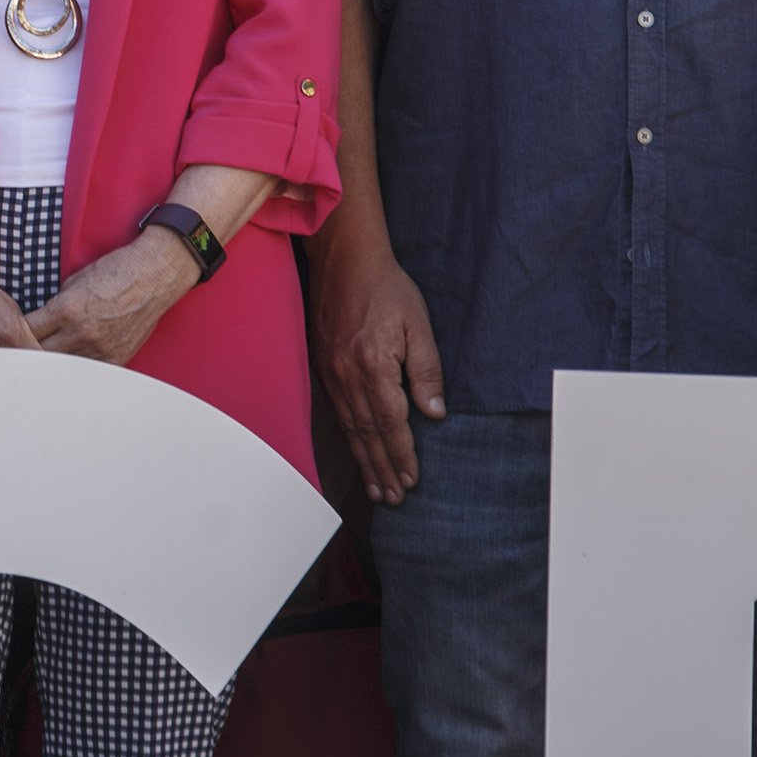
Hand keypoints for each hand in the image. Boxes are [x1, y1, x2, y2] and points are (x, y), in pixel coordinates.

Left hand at [26, 232, 192, 365]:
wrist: (153, 276)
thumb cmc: (115, 271)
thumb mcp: (75, 281)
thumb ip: (56, 304)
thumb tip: (40, 319)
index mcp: (66, 310)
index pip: (27, 331)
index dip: (17, 332)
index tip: (12, 333)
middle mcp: (81, 333)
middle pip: (40, 354)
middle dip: (29, 351)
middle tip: (20, 350)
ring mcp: (100, 349)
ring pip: (62, 367)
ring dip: (51, 363)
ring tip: (41, 362)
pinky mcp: (116, 358)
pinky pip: (88, 371)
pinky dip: (76, 368)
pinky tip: (68, 366)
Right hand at [310, 228, 445, 502]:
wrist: (343, 258)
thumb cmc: (386, 288)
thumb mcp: (418, 325)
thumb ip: (426, 370)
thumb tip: (434, 412)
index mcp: (373, 366)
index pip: (391, 424)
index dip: (403, 455)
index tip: (412, 480)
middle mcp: (347, 375)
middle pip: (367, 434)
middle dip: (382, 468)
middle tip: (392, 498)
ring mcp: (330, 371)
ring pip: (350, 427)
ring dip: (364, 459)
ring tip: (375, 486)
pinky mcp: (322, 364)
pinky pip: (337, 411)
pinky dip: (348, 436)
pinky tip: (356, 448)